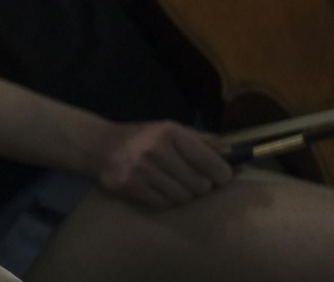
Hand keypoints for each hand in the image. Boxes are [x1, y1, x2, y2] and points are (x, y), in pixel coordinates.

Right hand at [91, 120, 233, 209]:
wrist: (99, 146)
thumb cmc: (142, 138)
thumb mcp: (170, 130)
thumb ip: (202, 141)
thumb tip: (235, 154)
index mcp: (170, 133)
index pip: (211, 163)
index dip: (222, 174)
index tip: (220, 177)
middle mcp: (156, 150)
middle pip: (201, 185)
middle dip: (201, 185)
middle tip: (192, 180)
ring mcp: (142, 170)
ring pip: (184, 197)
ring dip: (183, 194)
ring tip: (172, 183)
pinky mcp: (131, 186)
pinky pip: (165, 203)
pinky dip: (167, 199)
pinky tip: (158, 188)